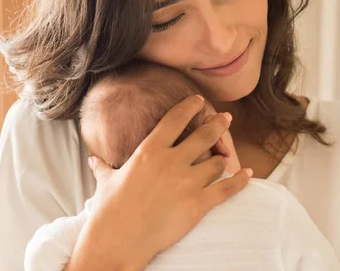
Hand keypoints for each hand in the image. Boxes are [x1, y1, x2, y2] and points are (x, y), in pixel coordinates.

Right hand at [73, 95, 251, 269]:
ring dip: (223, 158)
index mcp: (149, 150)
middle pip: (204, 135)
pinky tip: (247, 174)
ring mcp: (187, 182)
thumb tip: (92, 160)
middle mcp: (171, 161)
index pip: (175, 119)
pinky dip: (240, 181)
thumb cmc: (109, 209)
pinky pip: (227, 189)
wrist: (119, 238)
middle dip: (218, 124)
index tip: (199, 100)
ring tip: (226, 155)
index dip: (190, 106)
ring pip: (217, 161)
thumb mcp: (106, 182)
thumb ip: (102, 167)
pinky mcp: (198, 204)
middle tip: (226, 118)